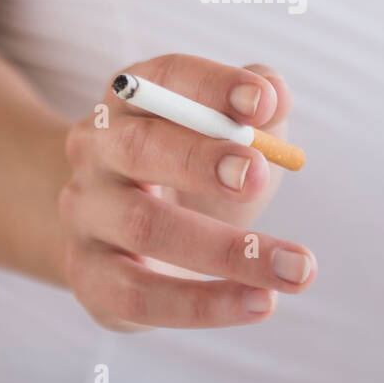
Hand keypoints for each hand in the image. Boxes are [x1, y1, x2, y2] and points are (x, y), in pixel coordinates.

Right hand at [58, 53, 315, 331]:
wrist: (126, 237)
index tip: (264, 102)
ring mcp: (85, 215)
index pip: (164, 78)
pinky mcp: (89, 277)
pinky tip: (260, 302)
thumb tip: (274, 93)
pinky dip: (204, 304)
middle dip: (201, 160)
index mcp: (131, 100)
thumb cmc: (194, 171)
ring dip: (227, 249)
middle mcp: (95, 150)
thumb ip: (258, 102)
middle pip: (139, 147)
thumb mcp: (231, 131)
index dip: (212, 86)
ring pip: (145, 228)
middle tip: (259, 175)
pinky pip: (140, 295)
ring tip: (298, 267)